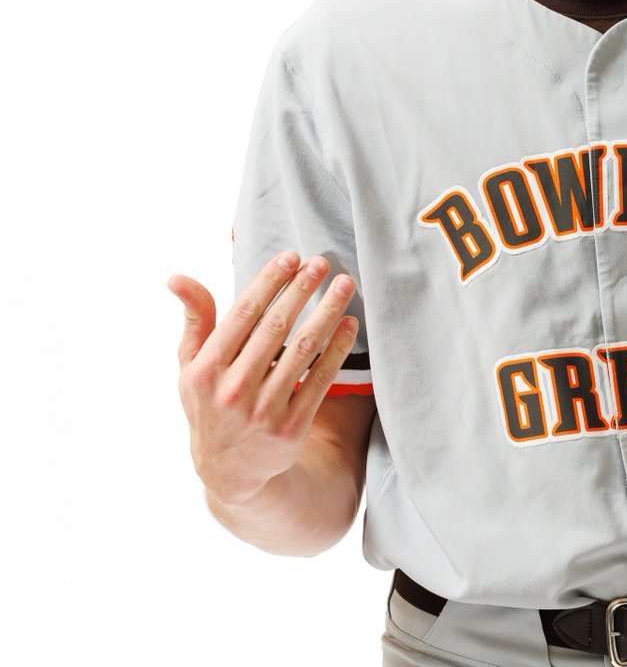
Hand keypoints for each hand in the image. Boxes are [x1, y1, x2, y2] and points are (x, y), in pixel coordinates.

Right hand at [168, 252, 357, 507]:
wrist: (229, 471)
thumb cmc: (210, 402)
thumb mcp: (190, 366)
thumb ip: (194, 320)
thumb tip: (176, 277)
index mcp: (205, 370)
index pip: (242, 315)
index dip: (268, 282)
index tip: (291, 256)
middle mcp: (232, 390)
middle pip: (276, 327)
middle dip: (301, 289)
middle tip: (322, 263)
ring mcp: (262, 411)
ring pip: (303, 351)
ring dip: (327, 312)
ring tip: (345, 284)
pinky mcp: (291, 428)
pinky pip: (321, 380)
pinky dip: (338, 349)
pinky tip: (349, 323)